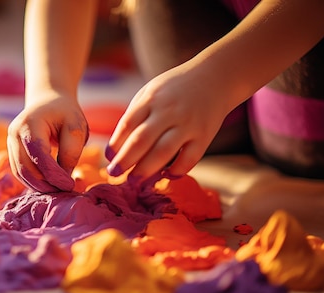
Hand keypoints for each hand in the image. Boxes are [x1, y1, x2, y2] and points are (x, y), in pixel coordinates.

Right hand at [7, 92, 88, 192]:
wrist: (49, 101)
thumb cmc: (65, 113)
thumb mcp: (76, 127)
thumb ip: (70, 152)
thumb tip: (64, 179)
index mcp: (29, 124)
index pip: (38, 154)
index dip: (53, 174)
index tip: (70, 185)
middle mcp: (14, 134)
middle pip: (25, 167)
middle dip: (45, 184)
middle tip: (65, 191)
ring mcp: (10, 143)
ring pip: (20, 173)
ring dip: (39, 186)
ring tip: (59, 191)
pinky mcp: (13, 152)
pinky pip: (20, 172)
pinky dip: (34, 182)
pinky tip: (49, 186)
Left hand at [105, 64, 230, 180]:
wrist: (215, 78)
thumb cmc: (174, 90)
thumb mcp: (151, 92)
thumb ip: (135, 116)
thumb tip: (116, 150)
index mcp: (152, 98)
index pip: (128, 124)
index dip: (115, 143)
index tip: (108, 158)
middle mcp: (169, 111)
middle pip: (142, 140)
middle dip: (125, 160)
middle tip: (114, 174)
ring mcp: (188, 124)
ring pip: (164, 151)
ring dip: (146, 170)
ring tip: (133, 182)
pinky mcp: (205, 136)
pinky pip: (189, 159)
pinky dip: (176, 170)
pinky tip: (166, 176)